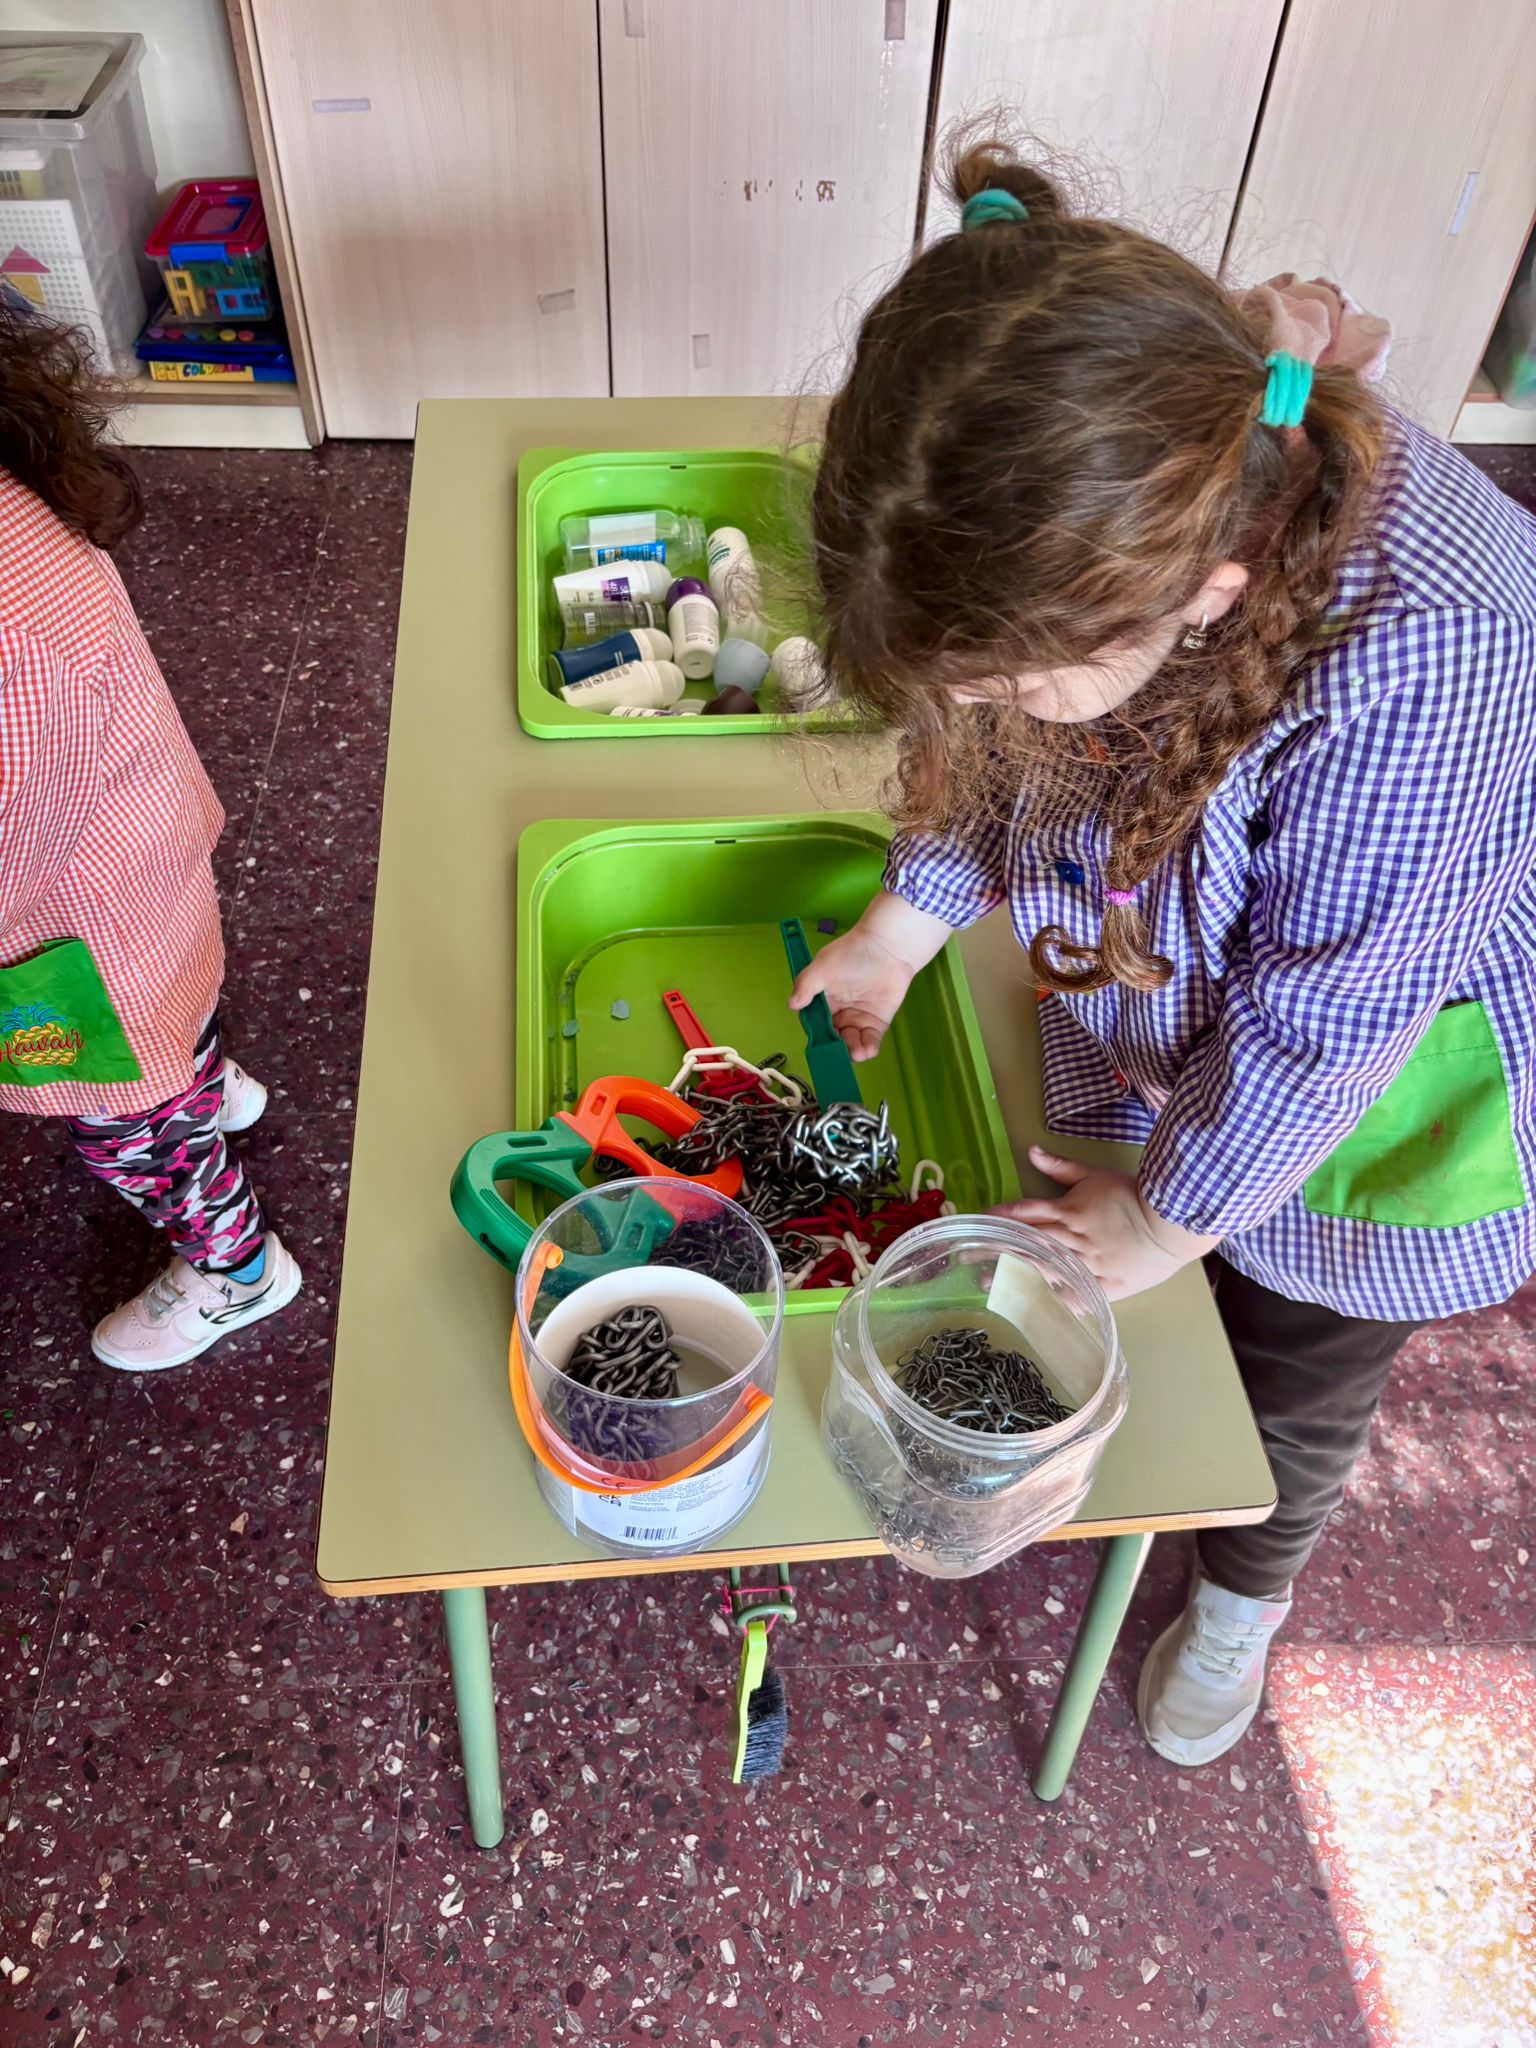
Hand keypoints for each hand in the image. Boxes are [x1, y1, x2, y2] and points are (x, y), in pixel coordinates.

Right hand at [789, 924, 916, 1060]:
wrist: (888, 948)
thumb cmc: (853, 952)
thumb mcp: (823, 966)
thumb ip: (806, 984)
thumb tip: (792, 1004)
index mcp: (822, 1001)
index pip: (814, 1023)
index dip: (817, 1035)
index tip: (820, 1043)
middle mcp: (838, 1013)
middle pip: (833, 1037)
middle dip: (835, 1047)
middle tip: (840, 1050)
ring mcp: (858, 1018)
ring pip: (851, 1042)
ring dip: (852, 1051)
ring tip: (856, 1053)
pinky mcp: (877, 1022)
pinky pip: (870, 1040)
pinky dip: (868, 1048)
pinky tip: (867, 1051)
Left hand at [994, 1144, 1218, 1300]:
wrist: (1170, 1223)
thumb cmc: (1132, 1196)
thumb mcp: (1095, 1174)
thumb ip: (1062, 1167)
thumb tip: (1031, 1152)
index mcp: (1067, 1211)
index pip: (1025, 1212)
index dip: (1000, 1217)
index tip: (978, 1224)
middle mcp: (1071, 1238)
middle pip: (1027, 1242)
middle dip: (995, 1248)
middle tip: (968, 1256)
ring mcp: (1086, 1264)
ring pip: (1043, 1268)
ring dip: (1014, 1273)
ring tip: (988, 1281)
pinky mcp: (1104, 1284)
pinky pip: (1075, 1294)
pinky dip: (1055, 1299)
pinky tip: (1034, 1305)